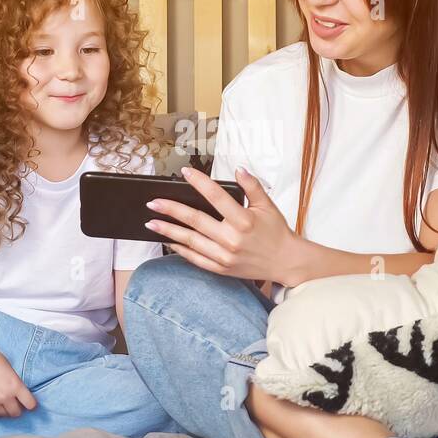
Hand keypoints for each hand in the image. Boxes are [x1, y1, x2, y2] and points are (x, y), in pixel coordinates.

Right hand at [0, 338, 36, 418]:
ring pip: (4, 415)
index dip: (32, 404)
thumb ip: (15, 382)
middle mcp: (5, 396)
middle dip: (20, 409)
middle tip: (18, 404)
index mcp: (15, 385)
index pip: (30, 404)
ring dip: (8, 411)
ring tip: (7, 404)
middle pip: (17, 413)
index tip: (31, 403)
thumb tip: (18, 392)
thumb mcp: (9, 368)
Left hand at [145, 166, 310, 285]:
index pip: (216, 197)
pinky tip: (168, 241)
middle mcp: (232, 239)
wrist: (286, 262)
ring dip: (169, 231)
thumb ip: (252, 186)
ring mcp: (225, 256)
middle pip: (196, 220)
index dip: (200, 182)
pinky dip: (180, 250)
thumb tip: (238, 169)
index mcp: (244, 221)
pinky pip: (196, 259)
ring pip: (190, 241)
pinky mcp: (221, 269)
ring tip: (151, 222)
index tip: (185, 172)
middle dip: (171, 210)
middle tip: (153, 202)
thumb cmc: (277, 232)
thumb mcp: (268, 206)